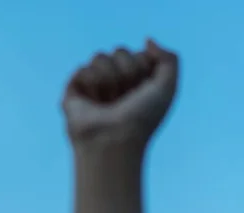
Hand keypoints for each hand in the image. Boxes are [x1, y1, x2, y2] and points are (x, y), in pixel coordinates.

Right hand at [62, 39, 178, 146]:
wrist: (113, 139)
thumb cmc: (141, 119)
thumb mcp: (167, 88)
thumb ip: (169, 59)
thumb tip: (146, 41)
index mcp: (136, 82)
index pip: (139, 54)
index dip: (142, 71)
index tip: (142, 93)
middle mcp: (115, 82)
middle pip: (120, 51)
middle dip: (125, 73)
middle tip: (123, 98)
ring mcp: (94, 85)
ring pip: (100, 56)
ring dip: (107, 80)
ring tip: (106, 102)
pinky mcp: (74, 89)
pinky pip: (82, 68)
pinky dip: (91, 85)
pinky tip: (91, 103)